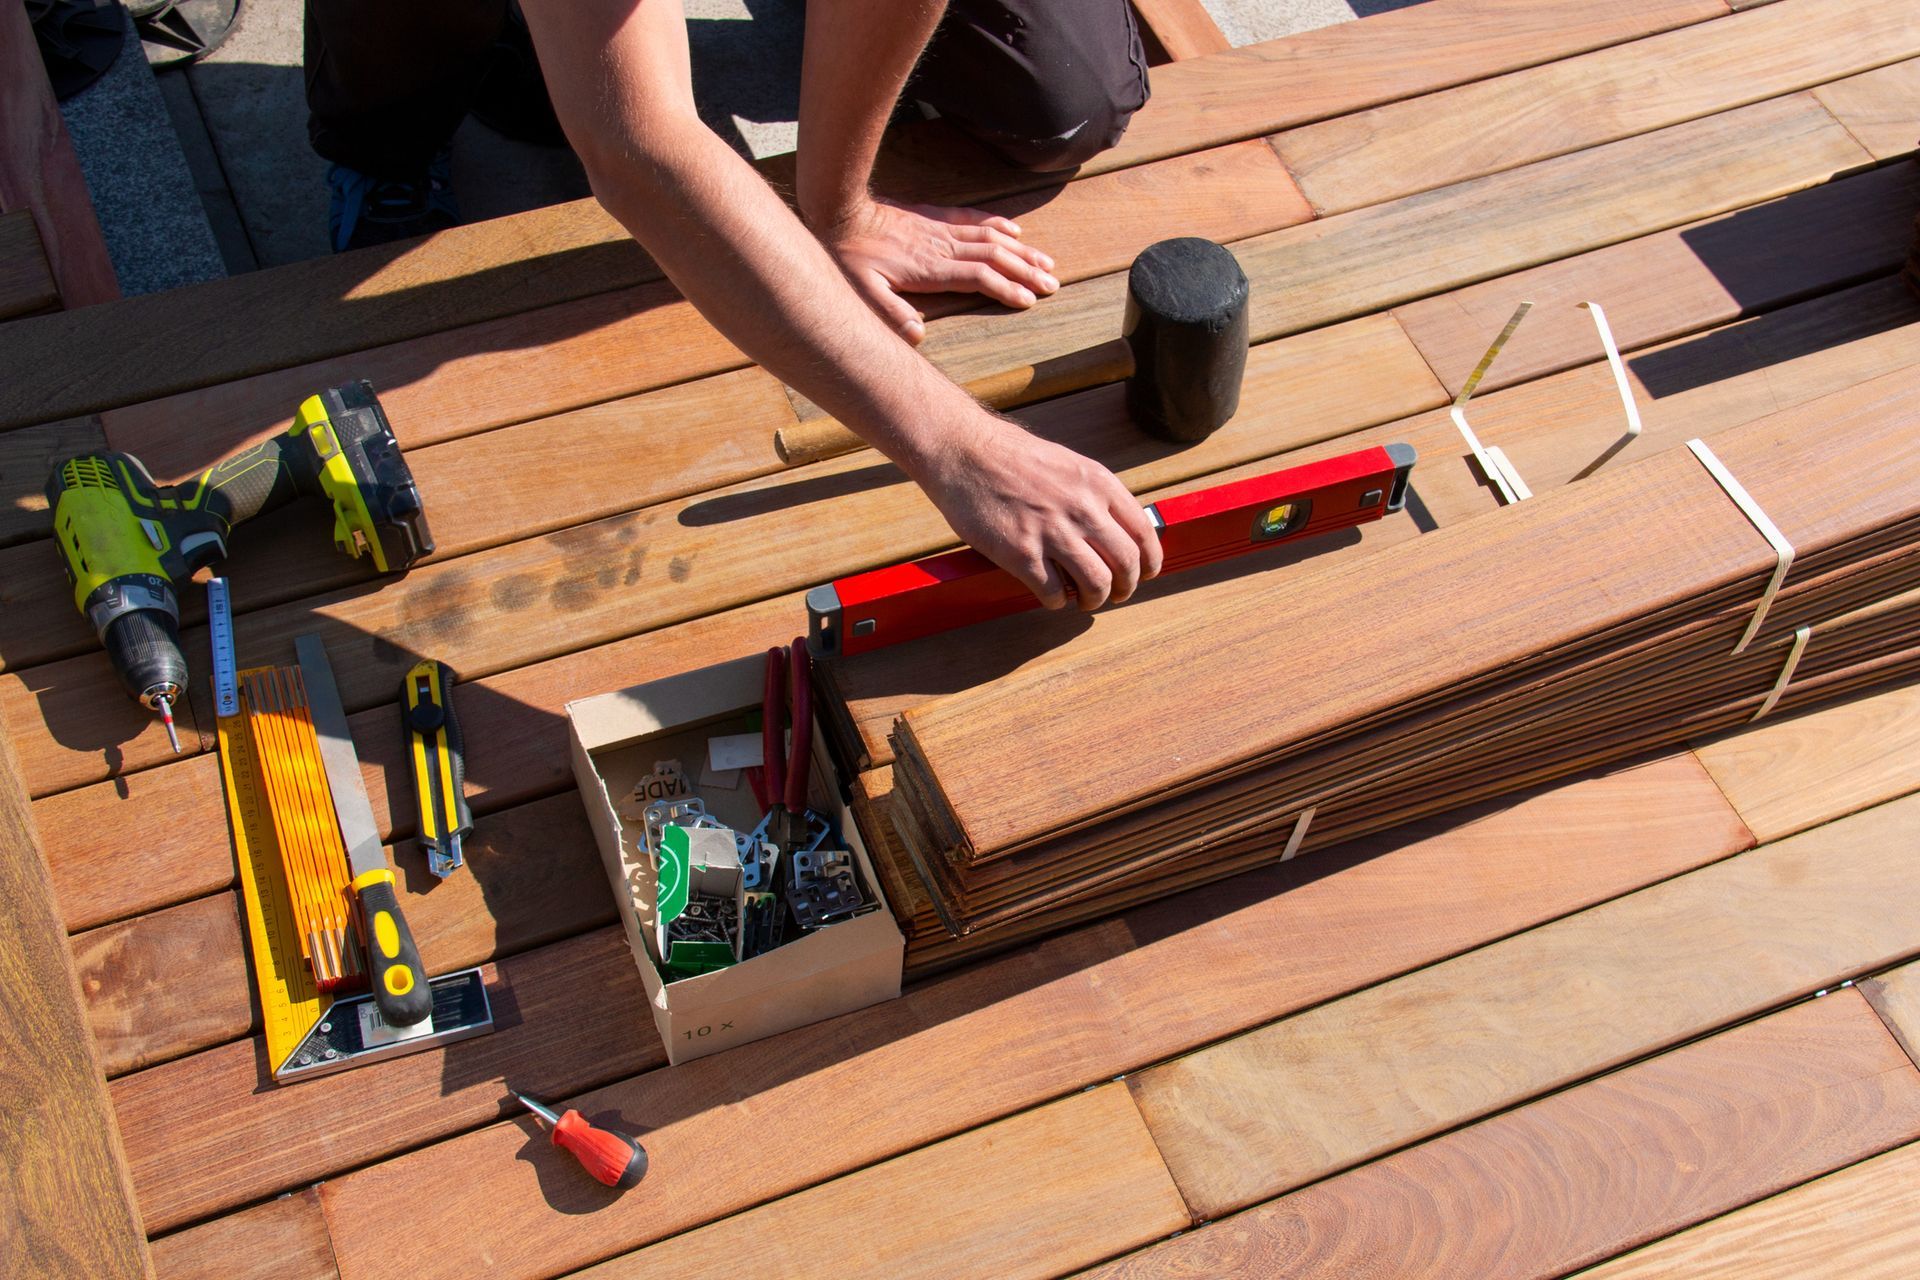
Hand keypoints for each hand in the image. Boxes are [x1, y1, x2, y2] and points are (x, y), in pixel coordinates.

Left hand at [816, 197, 1058, 342]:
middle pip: (995, 256)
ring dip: (1021, 249)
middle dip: (1026, 271)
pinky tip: (1015, 229)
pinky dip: (997, 223)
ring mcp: (941, 228)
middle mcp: (943, 246)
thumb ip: (890, 314)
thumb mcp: (862, 292)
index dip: (1007, 288)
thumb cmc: (848, 256)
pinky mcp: (934, 215)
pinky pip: (973, 218)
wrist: (840, 211)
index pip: (979, 278)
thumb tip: (917, 336)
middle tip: (1052, 284)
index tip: (1030, 300)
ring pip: (991, 237)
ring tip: (1046, 261)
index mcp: (931, 268)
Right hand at [917, 413, 1161, 610]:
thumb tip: (1114, 528)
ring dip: (1094, 599)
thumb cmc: (1011, 456)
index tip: (1147, 573)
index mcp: (1098, 484)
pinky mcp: (1021, 554)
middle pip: (1126, 564)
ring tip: (1083, 600)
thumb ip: (1093, 494)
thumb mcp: (1068, 464)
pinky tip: (1051, 597)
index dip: (1150, 561)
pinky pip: (1053, 593)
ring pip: (1096, 584)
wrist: (964, 452)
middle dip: (1125, 588)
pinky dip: (1057, 602)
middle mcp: (1082, 508)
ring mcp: (1052, 532)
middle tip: (1116, 594)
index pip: (1143, 532)